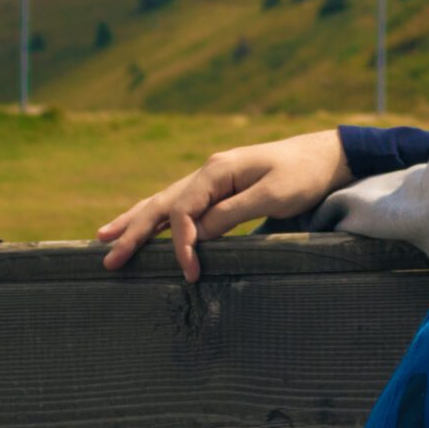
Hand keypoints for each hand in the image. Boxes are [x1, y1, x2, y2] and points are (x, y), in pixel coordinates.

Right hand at [95, 128, 350, 281]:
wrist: (325, 155)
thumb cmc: (303, 175)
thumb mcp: (271, 195)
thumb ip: (231, 214)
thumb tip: (195, 235)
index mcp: (217, 171)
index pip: (183, 211)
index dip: (180, 244)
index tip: (189, 272)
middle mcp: (208, 172)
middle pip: (161, 204)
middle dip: (133, 231)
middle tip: (108, 257)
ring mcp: (212, 178)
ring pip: (164, 202)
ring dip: (135, 221)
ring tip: (103, 236)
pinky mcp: (220, 188)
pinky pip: (180, 205)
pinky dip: (157, 217)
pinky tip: (142, 225)